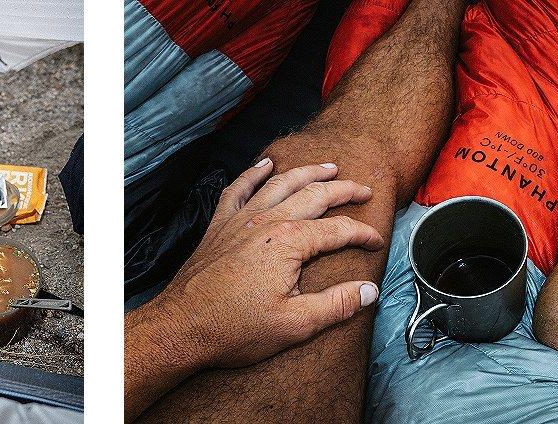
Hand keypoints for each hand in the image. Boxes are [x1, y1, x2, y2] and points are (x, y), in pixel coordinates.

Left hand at [151, 158, 384, 368]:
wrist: (182, 326)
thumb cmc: (235, 328)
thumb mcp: (296, 325)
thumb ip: (336, 305)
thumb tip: (369, 291)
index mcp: (289, 243)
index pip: (337, 231)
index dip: (362, 234)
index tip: (376, 242)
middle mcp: (267, 222)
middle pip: (314, 195)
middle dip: (343, 190)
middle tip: (363, 189)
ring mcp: (241, 220)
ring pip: (280, 183)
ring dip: (307, 172)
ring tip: (328, 167)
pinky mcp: (220, 226)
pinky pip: (239, 189)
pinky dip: (254, 173)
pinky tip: (265, 164)